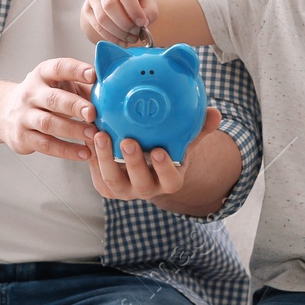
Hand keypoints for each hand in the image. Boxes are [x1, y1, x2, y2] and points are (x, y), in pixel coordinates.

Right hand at [0, 57, 97, 161]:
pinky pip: (46, 145)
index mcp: (43, 74)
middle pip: (53, 99)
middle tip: (93, 113)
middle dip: (74, 105)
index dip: (75, 70)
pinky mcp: (23, 137)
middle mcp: (31, 93)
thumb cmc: (43, 96)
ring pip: (49, 123)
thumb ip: (84, 85)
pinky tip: (84, 153)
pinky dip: (66, 150)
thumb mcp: (58, 84)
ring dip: (73, 130)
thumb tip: (116, 88)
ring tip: (93, 135)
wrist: (4, 112)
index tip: (93, 74)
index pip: (59, 68)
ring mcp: (24, 116)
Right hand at [82, 0, 157, 43]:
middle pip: (110, 5)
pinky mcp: (87, 8)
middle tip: (136, 32)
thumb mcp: (149, 0)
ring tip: (131, 38)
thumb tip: (142, 23)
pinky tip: (121, 41)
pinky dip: (110, 37)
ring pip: (102, 18)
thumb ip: (150, 11)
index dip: (134, 10)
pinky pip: (96, 26)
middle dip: (125, 23)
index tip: (143, 23)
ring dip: (118, 32)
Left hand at [83, 105, 222, 202]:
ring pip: (113, 181)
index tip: (158, 150)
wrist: (146, 159)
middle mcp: (147, 189)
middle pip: (140, 183)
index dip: (164, 169)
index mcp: (170, 179)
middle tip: (127, 140)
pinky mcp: (106, 186)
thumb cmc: (168, 145)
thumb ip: (199, 127)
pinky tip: (89, 137)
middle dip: (133, 162)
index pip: (171, 180)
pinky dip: (92, 158)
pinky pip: (97, 176)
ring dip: (106, 159)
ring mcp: (125, 190)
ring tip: (100, 135)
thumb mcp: (184, 138)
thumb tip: (215, 113)